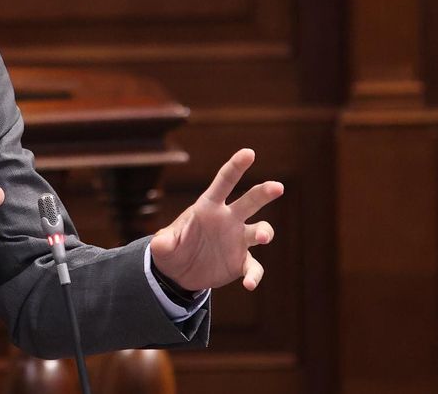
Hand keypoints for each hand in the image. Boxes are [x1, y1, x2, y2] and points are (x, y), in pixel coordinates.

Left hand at [150, 148, 282, 291]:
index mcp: (208, 207)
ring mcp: (238, 240)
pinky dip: (254, 275)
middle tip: (277, 187)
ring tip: (261, 237)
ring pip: (260, 230)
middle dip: (263, 192)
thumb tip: (161, 243)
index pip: (223, 182)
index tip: (249, 153)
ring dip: (264, 232)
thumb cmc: (171, 250)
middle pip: (249, 201)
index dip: (235, 167)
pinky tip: (249, 284)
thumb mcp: (162, 246)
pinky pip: (253, 267)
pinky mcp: (241, 262)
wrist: (179, 273)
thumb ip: (162, 242)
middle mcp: (228, 220)